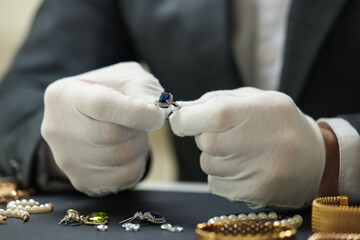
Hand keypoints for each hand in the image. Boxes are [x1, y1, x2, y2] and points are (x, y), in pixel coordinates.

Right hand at [41, 62, 164, 195]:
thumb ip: (143, 89)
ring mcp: (67, 159)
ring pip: (121, 157)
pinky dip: (137, 164)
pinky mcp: (82, 181)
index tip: (158, 116)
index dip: (135, 112)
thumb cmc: (111, 93)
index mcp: (65, 94)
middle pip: (112, 135)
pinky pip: (125, 178)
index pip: (101, 105)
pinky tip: (128, 151)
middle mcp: (58, 129)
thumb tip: (157, 113)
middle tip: (141, 120)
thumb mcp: (127, 77)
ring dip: (139, 145)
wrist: (88, 119)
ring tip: (130, 133)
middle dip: (138, 127)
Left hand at [170, 87, 325, 207]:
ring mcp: (256, 171)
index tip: (183, 120)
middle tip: (227, 134)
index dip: (186, 119)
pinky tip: (245, 168)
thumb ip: (216, 100)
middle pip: (204, 142)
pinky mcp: (254, 193)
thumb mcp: (255, 99)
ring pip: (208, 164)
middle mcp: (256, 142)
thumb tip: (181, 111)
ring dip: (216, 157)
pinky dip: (223, 175)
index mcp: (256, 111)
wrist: (315, 158)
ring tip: (242, 152)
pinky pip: (216, 184)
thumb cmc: (278, 122)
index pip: (206, 116)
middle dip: (206, 136)